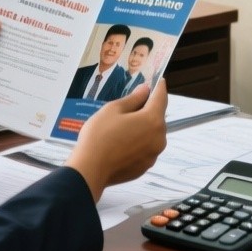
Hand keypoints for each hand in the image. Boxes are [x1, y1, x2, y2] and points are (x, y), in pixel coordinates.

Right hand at [66, 79, 168, 201]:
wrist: (90, 169)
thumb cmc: (99, 136)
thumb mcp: (113, 109)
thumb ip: (133, 98)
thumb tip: (145, 90)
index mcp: (153, 120)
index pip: (161, 97)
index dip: (158, 87)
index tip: (157, 80)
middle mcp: (159, 138)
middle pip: (157, 116)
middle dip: (148, 108)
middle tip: (132, 103)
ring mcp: (153, 154)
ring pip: (152, 133)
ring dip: (143, 126)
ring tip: (123, 125)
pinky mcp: (145, 166)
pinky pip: (146, 148)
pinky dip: (139, 142)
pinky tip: (122, 141)